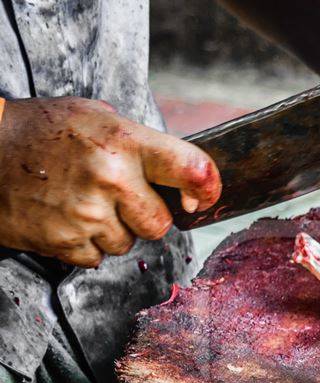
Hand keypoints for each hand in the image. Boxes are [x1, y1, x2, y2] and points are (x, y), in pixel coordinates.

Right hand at [0, 97, 220, 266]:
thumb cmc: (40, 131)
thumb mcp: (95, 116)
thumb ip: (141, 143)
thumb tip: (186, 175)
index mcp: (124, 142)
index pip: (192, 169)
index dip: (207, 188)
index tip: (202, 198)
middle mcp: (110, 179)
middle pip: (162, 223)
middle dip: (146, 214)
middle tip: (118, 197)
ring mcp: (87, 215)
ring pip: (128, 243)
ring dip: (113, 229)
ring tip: (82, 202)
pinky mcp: (65, 243)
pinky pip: (97, 258)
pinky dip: (85, 244)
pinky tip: (66, 218)